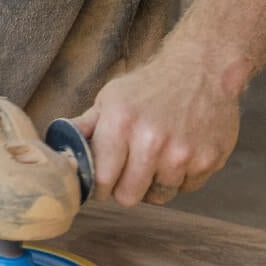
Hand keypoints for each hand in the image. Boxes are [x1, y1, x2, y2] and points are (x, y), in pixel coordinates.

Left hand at [70, 43, 242, 205]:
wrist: (203, 68)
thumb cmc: (150, 85)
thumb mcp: (111, 98)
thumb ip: (85, 126)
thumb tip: (57, 148)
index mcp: (120, 124)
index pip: (102, 179)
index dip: (100, 187)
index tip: (103, 183)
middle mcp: (151, 141)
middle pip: (129, 196)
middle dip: (125, 188)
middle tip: (129, 172)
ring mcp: (182, 153)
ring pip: (159, 196)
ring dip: (154, 183)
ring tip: (157, 158)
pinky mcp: (208, 160)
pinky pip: (186, 188)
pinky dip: (181, 177)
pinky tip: (180, 153)